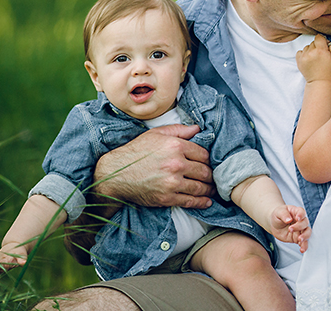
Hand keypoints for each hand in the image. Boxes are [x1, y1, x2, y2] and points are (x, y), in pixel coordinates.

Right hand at [93, 123, 213, 209]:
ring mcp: (172, 182)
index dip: (208, 159)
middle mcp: (176, 164)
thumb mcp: (156, 134)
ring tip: (212, 189)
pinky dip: (201, 202)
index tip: (210, 163)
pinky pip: (189, 201)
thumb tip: (198, 129)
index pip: (203, 153)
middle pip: (205, 171)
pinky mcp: (166, 198)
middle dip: (211, 175)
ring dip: (209, 189)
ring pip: (200, 187)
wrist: (115, 174)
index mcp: (175, 146)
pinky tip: (206, 201)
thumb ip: (179, 130)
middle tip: (215, 177)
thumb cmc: (135, 151)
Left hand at [269, 205, 310, 252]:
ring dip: (305, 236)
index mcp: (296, 212)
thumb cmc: (278, 215)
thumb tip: (289, 219)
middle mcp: (300, 221)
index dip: (301, 215)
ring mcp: (300, 230)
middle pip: (305, 223)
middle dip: (299, 226)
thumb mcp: (278, 212)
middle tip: (290, 229)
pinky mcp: (298, 238)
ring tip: (299, 240)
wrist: (274, 224)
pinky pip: (303, 242)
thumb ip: (283, 214)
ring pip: (307, 232)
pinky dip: (304, 246)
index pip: (301, 212)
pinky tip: (302, 249)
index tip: (298, 218)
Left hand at [295, 34, 330, 82]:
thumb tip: (328, 41)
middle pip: (313, 42)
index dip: (322, 41)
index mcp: (321, 50)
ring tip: (315, 58)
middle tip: (321, 55)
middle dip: (317, 46)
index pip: (318, 37)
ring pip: (307, 47)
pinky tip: (309, 59)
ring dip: (310, 50)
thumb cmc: (330, 72)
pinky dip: (304, 54)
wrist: (320, 82)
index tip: (324, 46)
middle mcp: (311, 52)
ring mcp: (303, 56)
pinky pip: (300, 51)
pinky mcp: (299, 61)